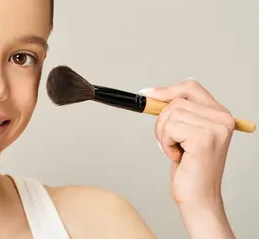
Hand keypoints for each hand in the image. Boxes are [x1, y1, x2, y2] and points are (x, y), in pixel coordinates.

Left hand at [140, 79, 235, 237]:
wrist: (198, 196)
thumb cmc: (190, 167)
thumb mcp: (185, 134)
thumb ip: (179, 113)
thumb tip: (153, 93)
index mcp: (220, 114)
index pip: (191, 87)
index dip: (165, 89)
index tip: (145, 94)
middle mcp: (222, 119)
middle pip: (175, 102)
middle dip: (162, 122)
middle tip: (170, 142)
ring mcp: (215, 128)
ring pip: (169, 115)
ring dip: (164, 136)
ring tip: (177, 151)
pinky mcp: (204, 139)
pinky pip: (169, 129)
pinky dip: (166, 144)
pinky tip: (178, 157)